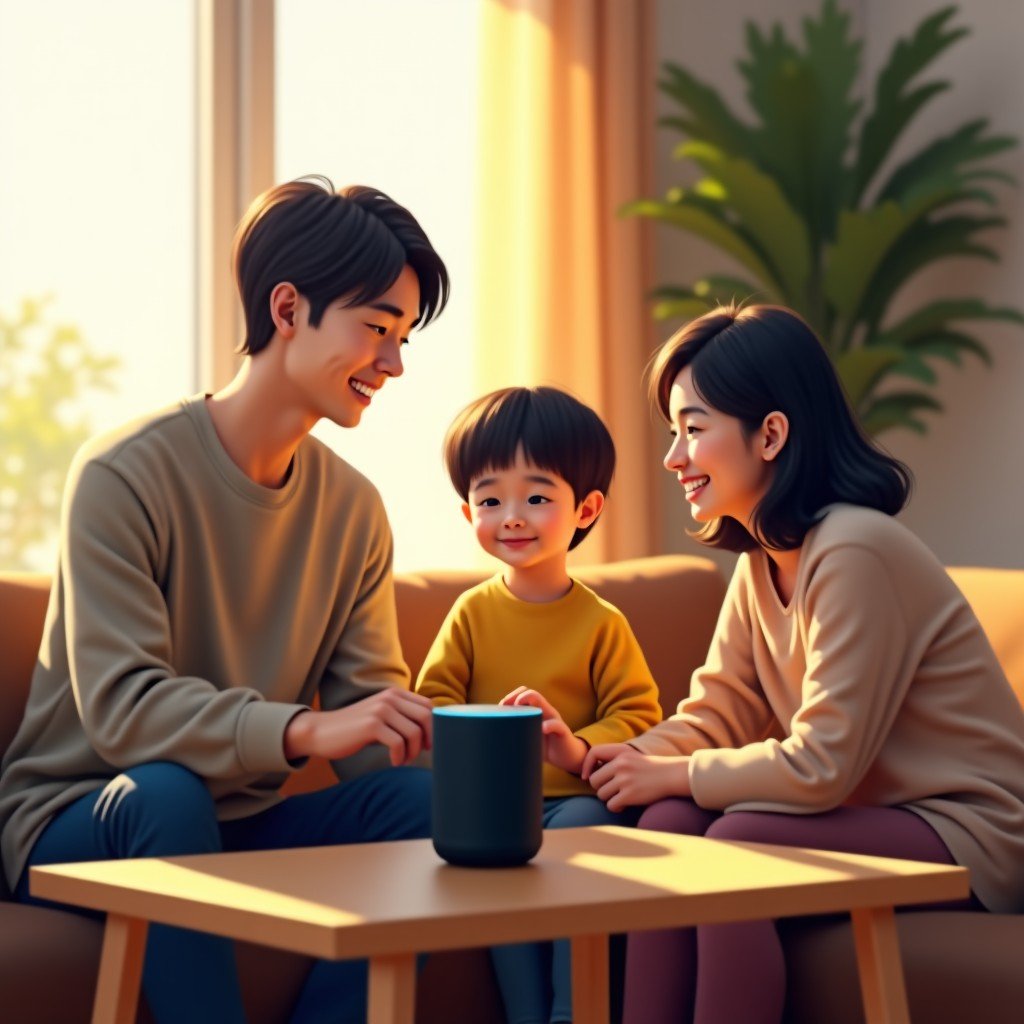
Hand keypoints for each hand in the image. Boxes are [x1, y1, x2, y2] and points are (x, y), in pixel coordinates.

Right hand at [284, 688, 433, 766]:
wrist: (321, 731)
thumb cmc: (355, 729)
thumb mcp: (381, 717)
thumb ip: (402, 717)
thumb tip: (431, 733)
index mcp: (395, 693)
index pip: (429, 706)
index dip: (435, 726)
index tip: (429, 743)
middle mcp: (390, 697)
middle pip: (427, 717)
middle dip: (430, 739)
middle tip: (421, 753)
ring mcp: (381, 710)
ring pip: (414, 732)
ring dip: (413, 752)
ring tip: (404, 760)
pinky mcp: (371, 725)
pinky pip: (398, 743)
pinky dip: (400, 757)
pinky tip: (395, 763)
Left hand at [500, 686, 587, 774]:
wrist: (568, 758)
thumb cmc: (545, 747)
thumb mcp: (528, 738)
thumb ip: (516, 734)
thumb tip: (495, 738)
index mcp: (536, 712)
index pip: (524, 693)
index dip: (511, 697)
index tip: (500, 707)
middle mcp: (545, 712)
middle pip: (532, 694)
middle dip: (517, 696)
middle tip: (507, 708)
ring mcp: (554, 720)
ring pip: (544, 704)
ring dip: (530, 703)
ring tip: (520, 712)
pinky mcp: (563, 731)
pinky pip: (557, 725)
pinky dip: (549, 726)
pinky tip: (542, 729)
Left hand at [583, 742, 690, 811]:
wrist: (671, 775)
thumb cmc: (650, 768)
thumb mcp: (631, 756)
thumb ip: (614, 760)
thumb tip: (591, 774)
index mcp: (620, 752)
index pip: (593, 753)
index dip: (586, 766)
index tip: (587, 776)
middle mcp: (620, 764)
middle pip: (594, 780)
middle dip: (600, 787)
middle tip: (612, 790)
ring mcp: (625, 779)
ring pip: (601, 794)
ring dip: (609, 798)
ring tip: (621, 796)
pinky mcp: (630, 795)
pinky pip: (611, 805)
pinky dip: (616, 807)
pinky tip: (625, 804)